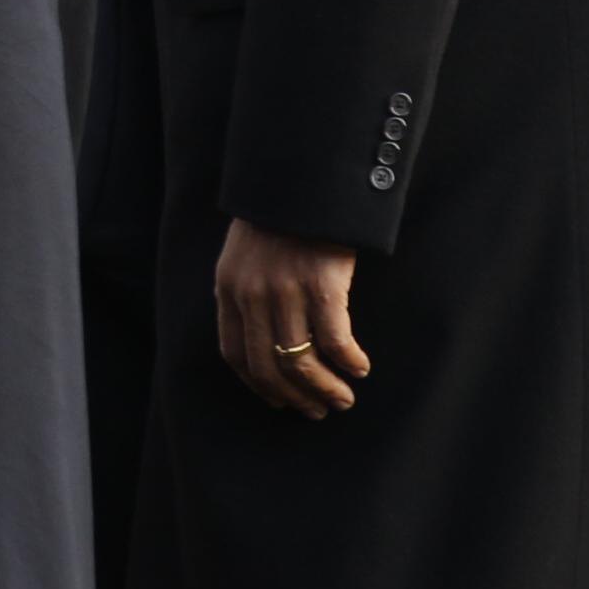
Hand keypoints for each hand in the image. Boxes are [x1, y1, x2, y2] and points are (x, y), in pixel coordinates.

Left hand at [214, 220, 368, 416]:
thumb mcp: (244, 252)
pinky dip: (348, 361)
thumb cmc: (279, 215)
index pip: (235, 354)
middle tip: (318, 411)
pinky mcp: (322, 285)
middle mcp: (251, 295)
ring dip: (325, 389)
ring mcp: (285, 291)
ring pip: (301, 362)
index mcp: (228, 288)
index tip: (279, 401)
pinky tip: (360, 367)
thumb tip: (266, 335)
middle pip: (269, 367)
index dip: (258, 385)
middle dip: (295, 397)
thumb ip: (247, 290)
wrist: (301, 178)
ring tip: (343, 399)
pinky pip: (334, 340)